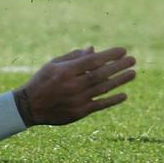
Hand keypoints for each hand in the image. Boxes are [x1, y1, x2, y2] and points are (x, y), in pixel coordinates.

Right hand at [16, 46, 135, 126]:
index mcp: (65, 71)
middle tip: (133, 59)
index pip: (92, 61)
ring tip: (133, 73)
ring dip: (120, 81)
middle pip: (101, 74)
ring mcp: (77, 100)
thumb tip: (93, 49)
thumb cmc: (42, 81)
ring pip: (103, 88)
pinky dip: (112, 100)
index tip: (123, 50)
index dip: (109, 55)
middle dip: (118, 66)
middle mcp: (73, 85)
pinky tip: (124, 94)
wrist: (30, 106)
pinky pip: (100, 105)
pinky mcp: (80, 112)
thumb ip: (73, 57)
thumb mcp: (53, 64)